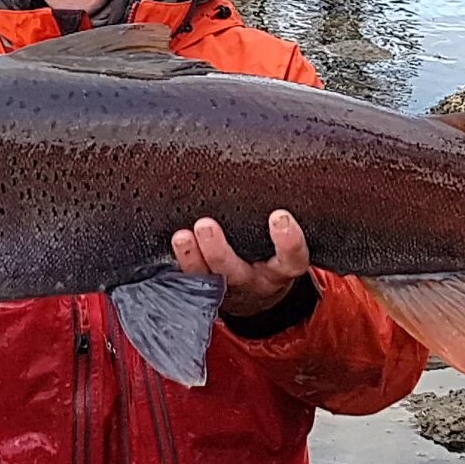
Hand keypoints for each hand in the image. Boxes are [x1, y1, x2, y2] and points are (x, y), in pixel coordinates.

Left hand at [172, 209, 310, 317]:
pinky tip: (172, 247)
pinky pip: (188, 282)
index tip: (279, 217)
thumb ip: (283, 222)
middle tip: (205, 226)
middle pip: (236, 272)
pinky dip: (178, 265)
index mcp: (282, 270)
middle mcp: (254, 282)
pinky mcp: (205, 291)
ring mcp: (227, 289)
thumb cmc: (272, 256)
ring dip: (191, 258)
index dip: (288, 240)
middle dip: (218, 250)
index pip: (292, 257)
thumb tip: (287, 167)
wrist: (257, 296)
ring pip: (206, 279)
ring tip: (181, 237)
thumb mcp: (287, 247)